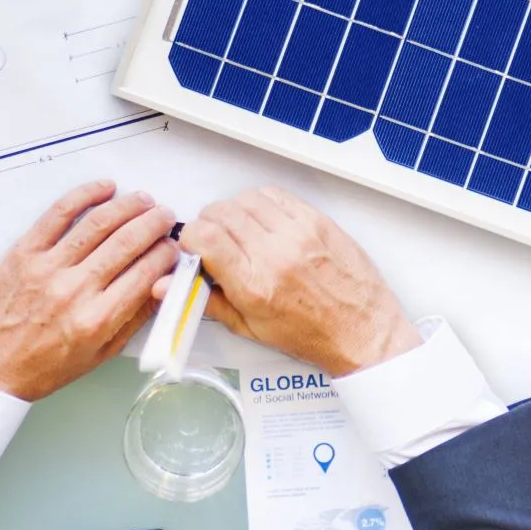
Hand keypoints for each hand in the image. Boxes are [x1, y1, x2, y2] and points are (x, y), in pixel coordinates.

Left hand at [0, 182, 179, 401]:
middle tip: (164, 216)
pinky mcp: (24, 252)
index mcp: (97, 320)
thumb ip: (133, 320)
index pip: (147, 273)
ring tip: (142, 200)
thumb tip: (161, 288)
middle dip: (155, 223)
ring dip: (128, 205)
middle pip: (128, 241)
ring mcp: (48, 267)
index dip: (167, 254)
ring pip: (99, 222)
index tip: (172, 247)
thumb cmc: (39, 367)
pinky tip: (104, 188)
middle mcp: (75, 290)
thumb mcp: (97, 356)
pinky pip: (59, 213)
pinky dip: (86, 194)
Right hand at [178, 186, 419, 375]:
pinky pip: (276, 195)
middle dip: (209, 223)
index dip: (190, 236)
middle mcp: (275, 253)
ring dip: (234, 211)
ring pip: (247, 198)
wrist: (362, 329)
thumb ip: (208, 301)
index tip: (192, 245)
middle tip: (213, 239)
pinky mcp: (317, 220)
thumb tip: (169, 285)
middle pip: (222, 212)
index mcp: (255, 285)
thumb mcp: (250, 329)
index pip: (206, 237)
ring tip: (240, 232)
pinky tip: (264, 221)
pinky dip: (262, 203)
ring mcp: (299, 233)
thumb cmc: (310, 334)